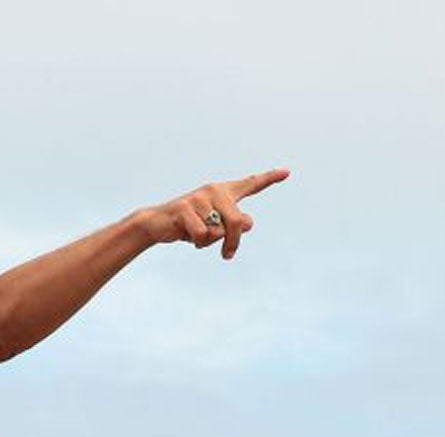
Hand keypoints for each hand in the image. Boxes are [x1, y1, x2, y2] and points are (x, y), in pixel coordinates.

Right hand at [143, 170, 288, 258]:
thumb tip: (248, 222)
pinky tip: (185, 235)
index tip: (287, 172)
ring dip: (208, 243)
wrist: (157, 224)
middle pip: (238, 222)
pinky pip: (202, 234)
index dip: (269, 178)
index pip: (250, 185)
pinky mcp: (185, 207)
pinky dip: (196, 242)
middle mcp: (214, 190)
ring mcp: (200, 197)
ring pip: (218, 231)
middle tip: (227, 256)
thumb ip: (233, 224)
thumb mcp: (214, 226)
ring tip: (194, 236)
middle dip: (233, 243)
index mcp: (224, 193)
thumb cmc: (188, 225)